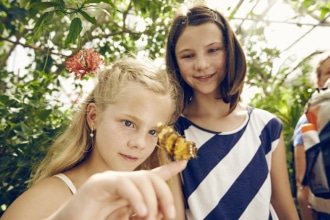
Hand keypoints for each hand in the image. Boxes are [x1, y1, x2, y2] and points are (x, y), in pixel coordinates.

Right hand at [49, 160, 186, 219]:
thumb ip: (141, 214)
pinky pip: (123, 185)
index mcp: (128, 191)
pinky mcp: (97, 184)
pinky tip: (141, 213)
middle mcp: (120, 181)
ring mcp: (108, 180)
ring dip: (151, 200)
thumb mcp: (124, 219)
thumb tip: (156, 214)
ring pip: (140, 180)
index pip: (151, 177)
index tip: (185, 161)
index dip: (169, 169)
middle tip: (170, 214)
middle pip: (150, 178)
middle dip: (165, 194)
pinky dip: (136, 198)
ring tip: (150, 218)